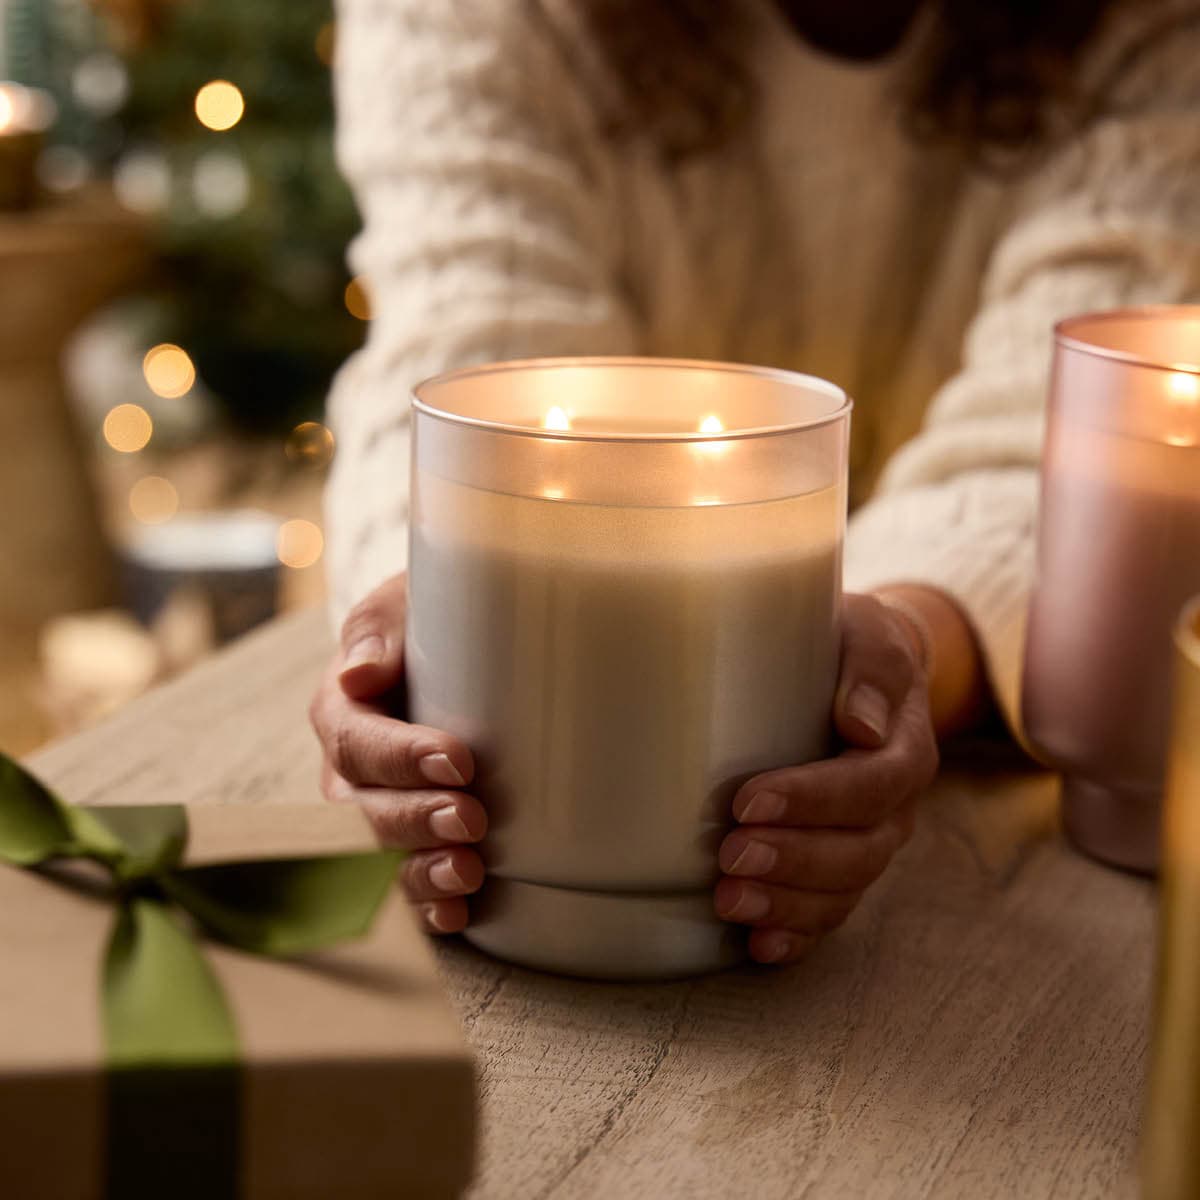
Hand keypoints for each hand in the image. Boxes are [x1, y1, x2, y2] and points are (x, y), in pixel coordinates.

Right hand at [309, 573, 484, 935]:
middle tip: (471, 820)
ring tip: (467, 874)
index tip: (460, 759)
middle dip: (415, 821)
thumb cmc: (430, 618)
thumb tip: (360, 674)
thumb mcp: (406, 602)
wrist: (460, 640)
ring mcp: (376, 813)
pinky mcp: (410, 844)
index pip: (358, 742)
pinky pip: (404, 887)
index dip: (402, 757)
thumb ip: (381, 629)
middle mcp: (350, 773)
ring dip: (419, 873)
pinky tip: (458, 913)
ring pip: (378, 858)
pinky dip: (427, 907)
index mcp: (342, 711)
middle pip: (362, 811)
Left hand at [713, 592, 938, 965]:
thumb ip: (871, 666)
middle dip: (793, 861)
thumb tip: (861, 722)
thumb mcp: (867, 631)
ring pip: (843, 890)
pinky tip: (758, 947)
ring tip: (729, 902)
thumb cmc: (851, 643)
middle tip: (730, 857)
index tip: (749, 799)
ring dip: (787, 905)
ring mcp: (868, 843)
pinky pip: (829, 913)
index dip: (814, 800)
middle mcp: (894, 808)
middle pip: (858, 851)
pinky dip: (797, 936)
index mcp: (905, 750)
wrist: (858, 669)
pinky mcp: (838, 867)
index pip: (871, 785)